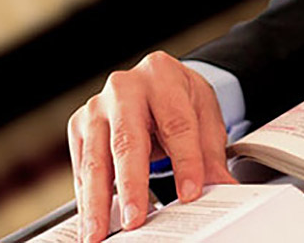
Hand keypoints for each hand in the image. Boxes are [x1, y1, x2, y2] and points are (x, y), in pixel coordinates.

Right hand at [67, 51, 235, 241]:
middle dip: (131, 186)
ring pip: (95, 158)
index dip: (185, 162)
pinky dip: (87, 198)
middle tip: (136, 220)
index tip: (190, 194)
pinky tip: (94, 220)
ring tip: (101, 233)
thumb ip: (212, 154)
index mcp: (162, 76)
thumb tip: (224, 189)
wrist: (156, 82)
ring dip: (97, 201)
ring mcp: (96, 107)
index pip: (176, 124)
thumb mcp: (205, 116)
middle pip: (127, 142)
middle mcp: (124, 88)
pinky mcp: (79, 127)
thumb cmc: (180, 99)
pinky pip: (82, 167)